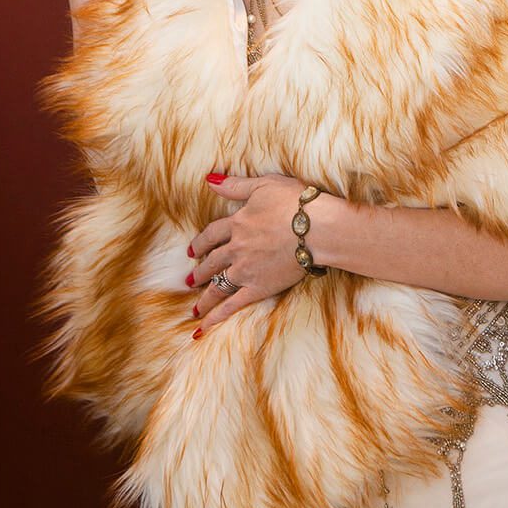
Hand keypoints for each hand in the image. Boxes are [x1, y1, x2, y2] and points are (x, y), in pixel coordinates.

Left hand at [187, 173, 320, 330]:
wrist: (317, 228)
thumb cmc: (296, 203)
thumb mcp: (264, 185)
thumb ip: (236, 185)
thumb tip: (210, 179)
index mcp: (238, 223)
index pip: (212, 234)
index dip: (201, 242)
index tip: (193, 250)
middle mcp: (236, 248)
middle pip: (212, 261)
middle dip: (200, 271)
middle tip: (191, 279)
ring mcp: (245, 269)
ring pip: (218, 285)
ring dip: (205, 296)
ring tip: (195, 306)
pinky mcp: (258, 287)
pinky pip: (231, 305)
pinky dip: (215, 317)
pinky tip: (202, 327)